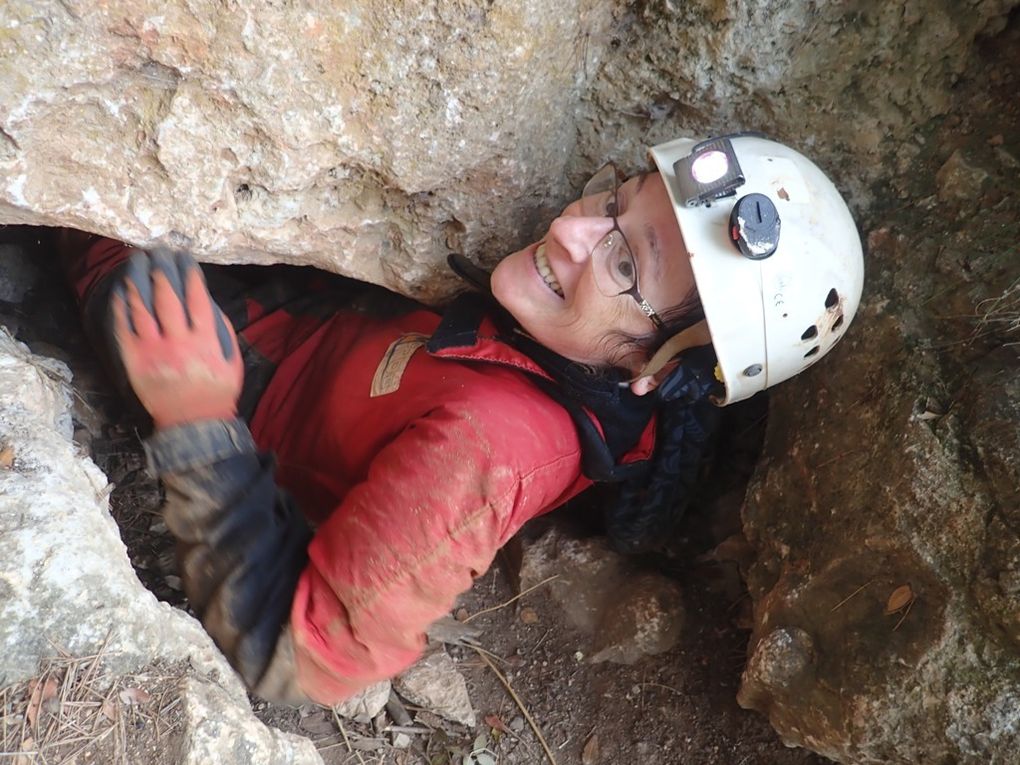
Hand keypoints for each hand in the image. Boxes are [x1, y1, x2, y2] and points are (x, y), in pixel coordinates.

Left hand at [111, 250, 242, 428]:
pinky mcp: (135, 360)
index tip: (185, 257)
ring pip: (142, 309)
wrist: (192, 422)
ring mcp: (153, 351)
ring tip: (136, 262)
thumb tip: (208, 303)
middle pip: (167, 297)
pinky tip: (122, 291)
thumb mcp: (233, 362)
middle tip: (158, 252)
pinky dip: (122, 308)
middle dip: (162, 270)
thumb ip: (223, 332)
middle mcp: (178, 342)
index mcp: (205, 341)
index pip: (197, 298)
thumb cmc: (217, 391)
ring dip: (138, 281)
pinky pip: (124, 329)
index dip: (190, 274)